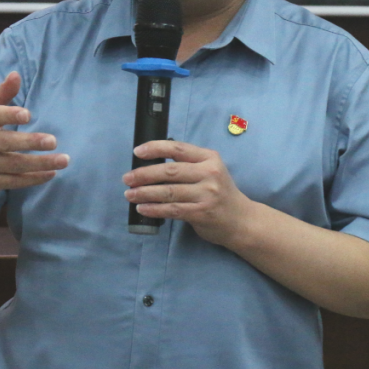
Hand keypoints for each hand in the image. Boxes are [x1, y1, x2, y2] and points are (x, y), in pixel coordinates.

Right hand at [0, 71, 68, 193]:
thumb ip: (0, 94)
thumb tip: (16, 74)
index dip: (9, 115)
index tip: (27, 115)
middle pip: (5, 143)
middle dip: (30, 142)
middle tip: (53, 141)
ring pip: (14, 164)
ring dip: (40, 163)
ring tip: (64, 159)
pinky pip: (14, 181)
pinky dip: (34, 178)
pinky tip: (52, 172)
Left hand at [123, 140, 252, 246]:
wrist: (241, 220)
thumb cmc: (219, 193)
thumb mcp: (210, 171)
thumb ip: (188, 165)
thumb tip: (151, 163)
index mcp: (209, 158)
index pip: (178, 148)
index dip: (155, 148)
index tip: (137, 151)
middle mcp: (210, 173)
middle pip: (170, 170)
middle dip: (144, 174)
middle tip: (127, 179)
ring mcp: (207, 193)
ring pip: (168, 191)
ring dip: (145, 193)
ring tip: (130, 195)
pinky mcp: (202, 212)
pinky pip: (172, 209)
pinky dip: (154, 209)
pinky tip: (142, 208)